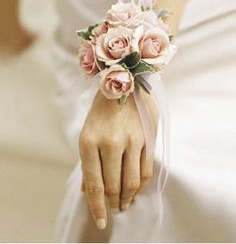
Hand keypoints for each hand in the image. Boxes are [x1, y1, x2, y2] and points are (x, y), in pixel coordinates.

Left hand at [79, 89, 157, 229]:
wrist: (124, 80)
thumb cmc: (102, 110)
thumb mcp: (88, 133)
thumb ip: (88, 163)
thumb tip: (87, 191)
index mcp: (89, 142)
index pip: (94, 185)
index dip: (97, 208)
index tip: (101, 222)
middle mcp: (110, 142)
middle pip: (113, 187)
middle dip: (113, 203)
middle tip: (114, 210)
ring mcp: (131, 140)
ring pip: (131, 182)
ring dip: (128, 198)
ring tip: (125, 203)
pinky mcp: (147, 138)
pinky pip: (145, 170)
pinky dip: (141, 185)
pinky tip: (136, 189)